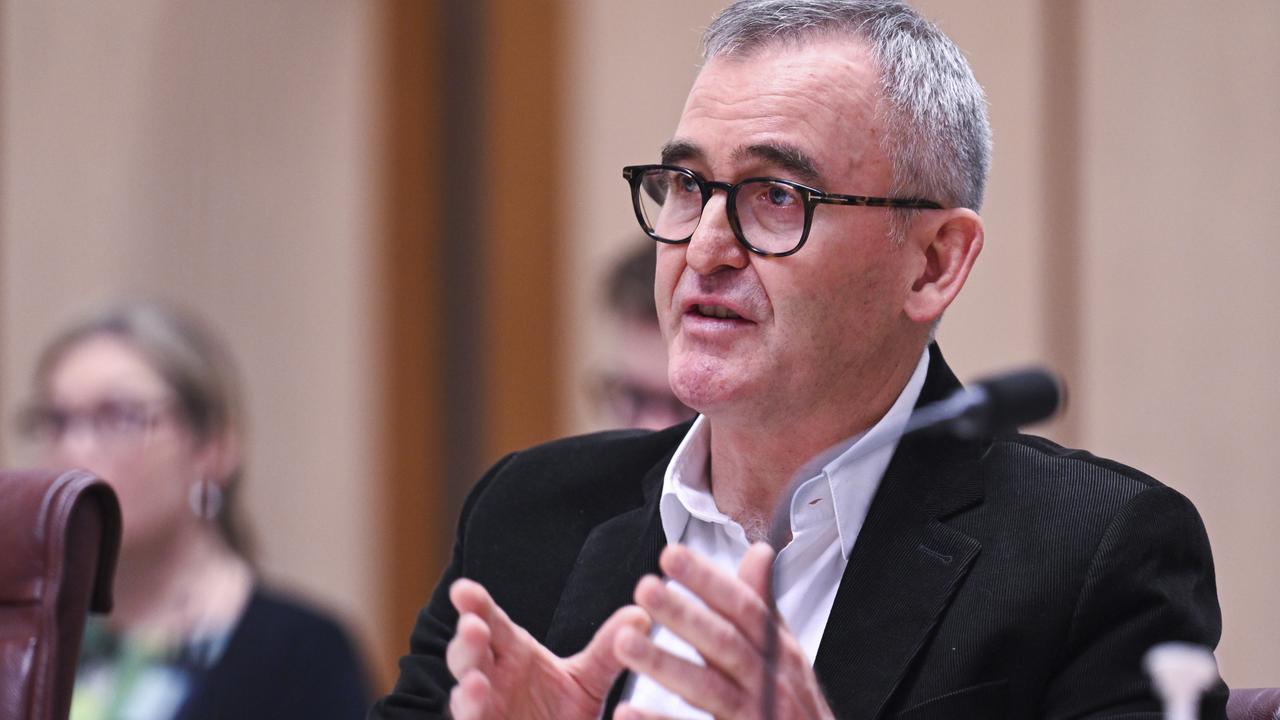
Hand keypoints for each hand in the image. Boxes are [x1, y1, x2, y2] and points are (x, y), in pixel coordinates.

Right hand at [447, 578, 650, 719]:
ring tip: (476, 682)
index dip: (474, 604)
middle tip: (473, 626)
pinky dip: (472, 714)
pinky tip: (478, 703)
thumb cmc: (562, 714)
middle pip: (469, 653)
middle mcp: (492, 679)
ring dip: (466, 688)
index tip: (462, 589)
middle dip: (467, 640)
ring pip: (463, 696)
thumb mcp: (588, 680)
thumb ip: (608, 650)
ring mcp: (484, 710)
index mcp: (512, 652)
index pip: (490, 620)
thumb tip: (640, 615)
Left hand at [613, 543, 834, 719]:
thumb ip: (765, 606)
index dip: (708, 581)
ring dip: (665, 664)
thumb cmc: (795, 705)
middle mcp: (769, 683)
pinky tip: (626, 711)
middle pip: (724, 643)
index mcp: (778, 653)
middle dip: (685, 615)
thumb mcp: (786, 654)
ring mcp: (756, 716)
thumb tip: (759, 553)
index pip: (744, 608)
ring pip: (707, 689)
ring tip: (624, 643)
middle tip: (645, 589)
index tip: (671, 555)